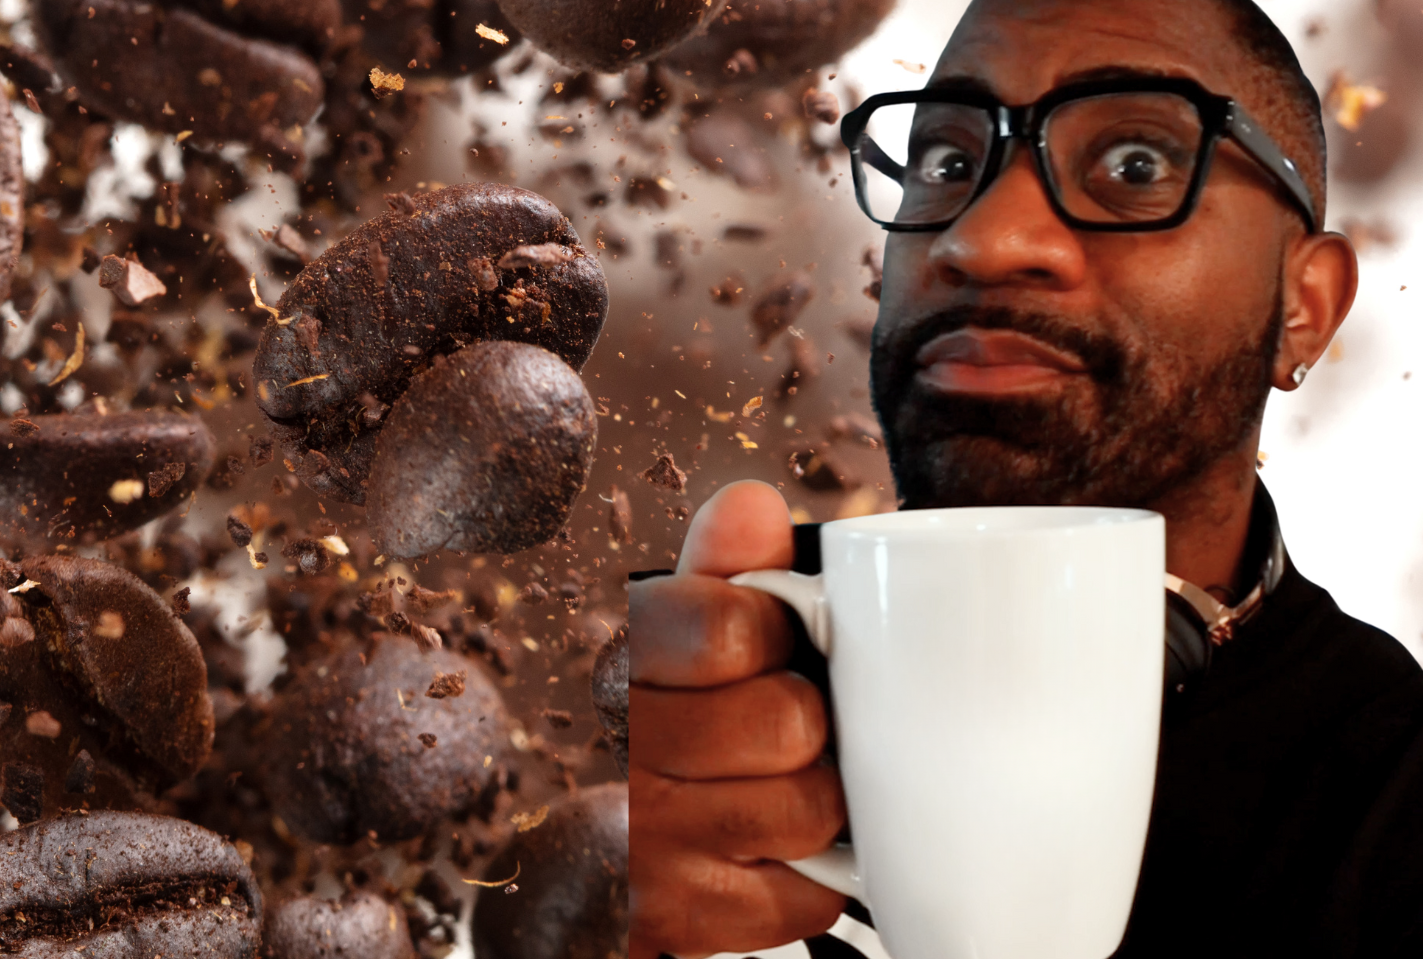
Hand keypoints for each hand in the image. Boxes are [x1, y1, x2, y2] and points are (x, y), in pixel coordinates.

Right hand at [627, 481, 847, 958]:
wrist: (606, 878)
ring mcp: (644, 845)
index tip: (768, 642)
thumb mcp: (692, 642)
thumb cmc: (680, 740)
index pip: (726, 625)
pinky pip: (804, 895)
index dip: (774, 632)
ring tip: (777, 792)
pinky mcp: (672, 923)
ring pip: (806, 807)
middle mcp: (622, 755)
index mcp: (626, 665)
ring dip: (816, 805)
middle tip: (780, 732)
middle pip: (784, 721)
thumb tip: (751, 505)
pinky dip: (806, 881)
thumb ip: (728, 571)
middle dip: (806, 726)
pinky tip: (767, 857)